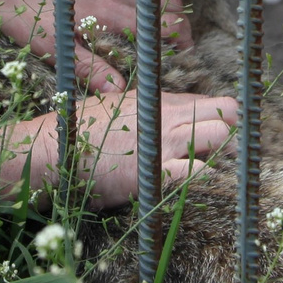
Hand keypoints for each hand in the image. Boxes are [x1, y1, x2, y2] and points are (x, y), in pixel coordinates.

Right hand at [16, 89, 238, 209]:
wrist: (50, 150)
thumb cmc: (78, 134)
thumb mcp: (114, 110)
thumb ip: (144, 112)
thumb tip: (163, 117)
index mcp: (157, 101)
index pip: (210, 103)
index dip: (222, 120)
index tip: (222, 135)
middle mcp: (165, 116)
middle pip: (225, 113)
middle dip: (232, 133)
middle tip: (224, 153)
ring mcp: (161, 142)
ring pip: (219, 135)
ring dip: (222, 153)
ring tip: (209, 166)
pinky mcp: (153, 171)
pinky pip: (196, 171)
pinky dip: (203, 176)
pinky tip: (195, 181)